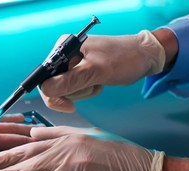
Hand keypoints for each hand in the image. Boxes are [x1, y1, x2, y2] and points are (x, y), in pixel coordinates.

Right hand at [39, 30, 165, 111]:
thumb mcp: (96, 71)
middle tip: (90, 88)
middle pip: (53, 85)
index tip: (67, 105)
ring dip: (82, 92)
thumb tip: (47, 90)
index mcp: (63, 48)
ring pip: (64, 89)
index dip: (53, 94)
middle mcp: (65, 54)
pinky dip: (86, 91)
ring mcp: (73, 63)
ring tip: (97, 83)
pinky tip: (99, 83)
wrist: (144, 57)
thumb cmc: (125, 59)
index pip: (44, 77)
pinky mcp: (81, 71)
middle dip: (72, 92)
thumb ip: (70, 81)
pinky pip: (74, 89)